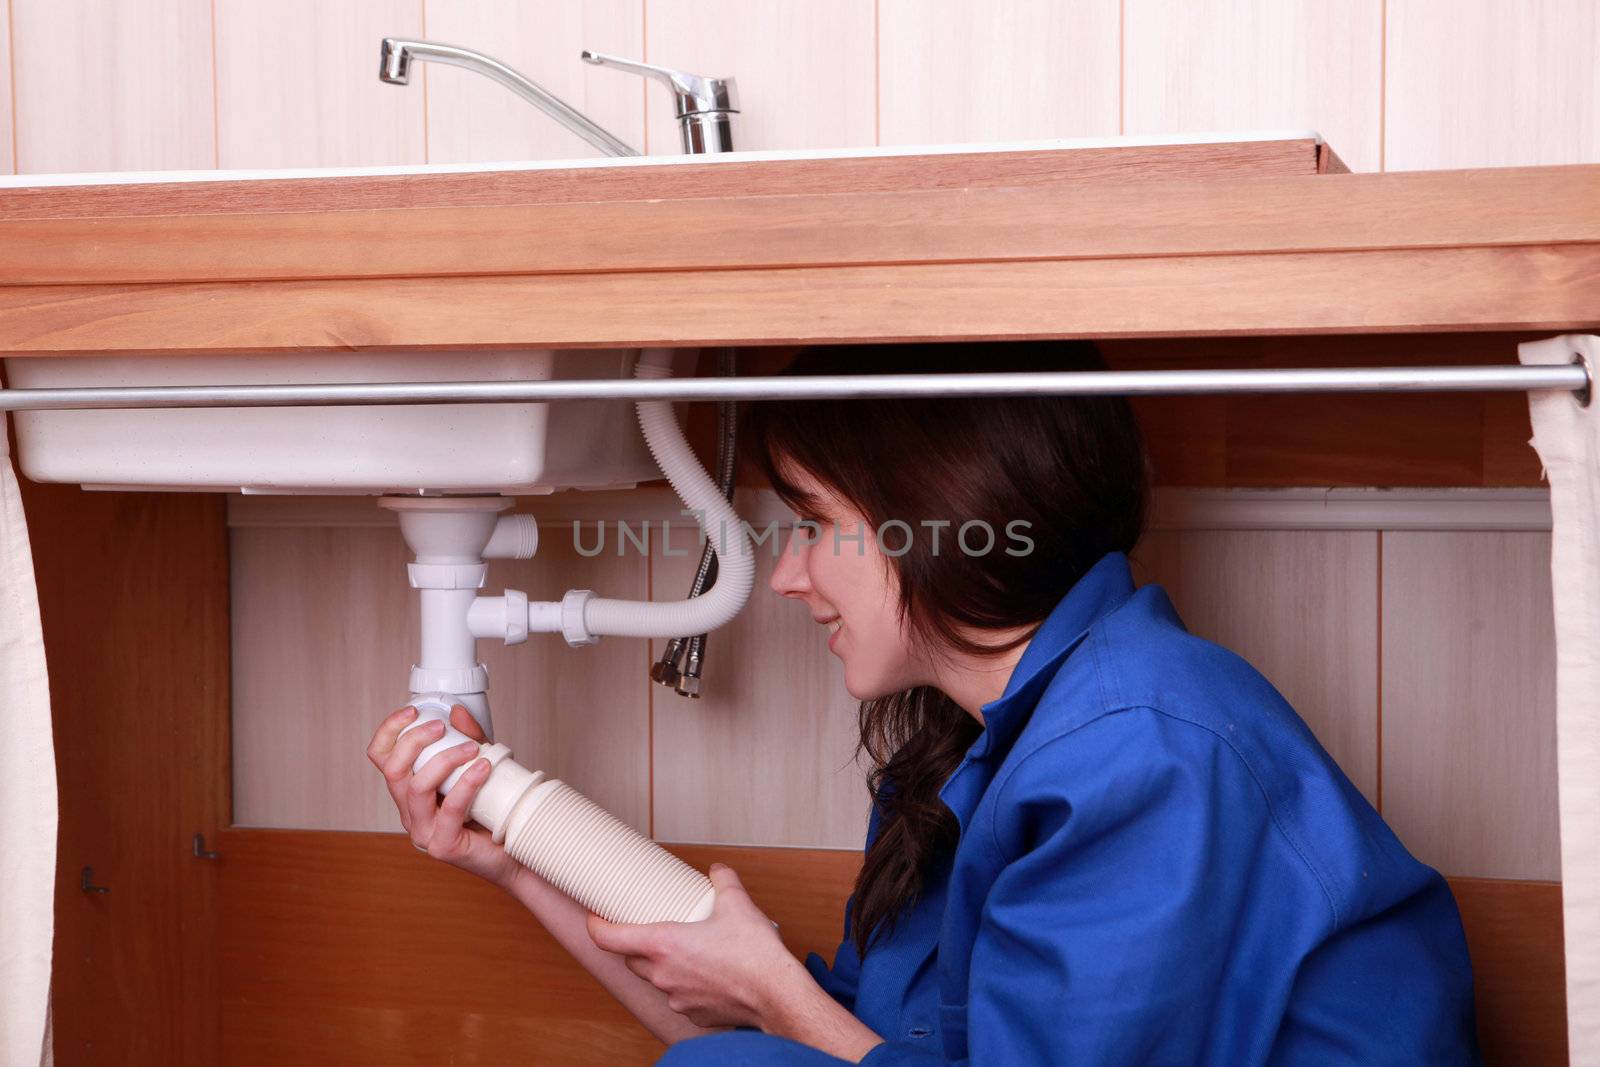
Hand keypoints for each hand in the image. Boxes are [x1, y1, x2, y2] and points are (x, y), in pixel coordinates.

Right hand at [366, 703, 519, 889]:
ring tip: (471, 748)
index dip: (389, 731)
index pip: (382, 759)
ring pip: (417, 788)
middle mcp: (410, 812)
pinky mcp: (443, 846)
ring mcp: (424, 831)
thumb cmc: (492, 811)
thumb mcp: (478, 766)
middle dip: (415, 740)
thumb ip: (467, 740)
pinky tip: (483, 768)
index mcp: (410, 792)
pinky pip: (449, 809)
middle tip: (442, 727)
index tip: (413, 712)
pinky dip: (466, 783)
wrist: (515, 851)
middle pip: (393, 770)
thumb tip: (458, 712)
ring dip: (444, 760)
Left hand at [584, 863, 808, 1029]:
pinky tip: (708, 973)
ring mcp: (677, 997)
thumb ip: (723, 881)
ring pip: (657, 979)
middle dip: (636, 946)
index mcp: (663, 945)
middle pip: (632, 960)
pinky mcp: (694, 1014)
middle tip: (651, 929)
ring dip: (664, 966)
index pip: (610, 938)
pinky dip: (687, 984)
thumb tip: (718, 871)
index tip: (595, 918)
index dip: (597, 926)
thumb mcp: (738, 904)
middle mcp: (663, 974)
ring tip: (687, 950)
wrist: (776, 995)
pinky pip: (680, 996)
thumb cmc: (754, 955)